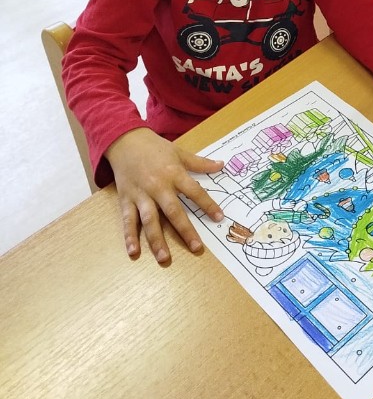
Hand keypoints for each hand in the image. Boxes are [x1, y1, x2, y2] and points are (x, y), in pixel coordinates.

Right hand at [105, 127, 225, 263]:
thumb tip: (221, 165)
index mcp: (174, 173)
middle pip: (173, 211)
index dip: (207, 204)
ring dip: (156, 240)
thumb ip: (200, 163)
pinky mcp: (126, 200)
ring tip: (164, 258)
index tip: (219, 217)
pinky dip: (129, 236)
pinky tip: (133, 252)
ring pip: (150, 220)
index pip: (195, 191)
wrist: (125, 141)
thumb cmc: (155, 148)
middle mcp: (158, 186)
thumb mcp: (179, 152)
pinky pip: (128, 220)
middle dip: (185, 230)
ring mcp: (141, 195)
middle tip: (196, 248)